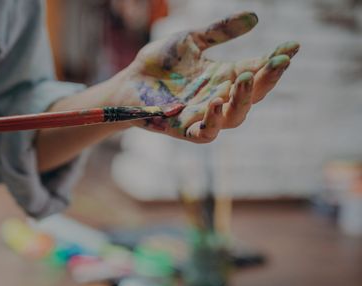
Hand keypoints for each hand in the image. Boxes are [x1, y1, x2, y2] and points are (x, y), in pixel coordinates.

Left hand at [110, 11, 299, 142]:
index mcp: (224, 76)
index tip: (293, 46)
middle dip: (268, 80)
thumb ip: (219, 31)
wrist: (127, 81)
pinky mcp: (183, 129)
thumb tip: (255, 16)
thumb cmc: (159, 63)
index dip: (276, 60)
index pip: (257, 69)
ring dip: (243, 100)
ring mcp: (203, 115)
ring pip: (235, 117)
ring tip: (245, 79)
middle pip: (252, 95)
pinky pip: (205, 133)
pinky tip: (216, 104)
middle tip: (277, 62)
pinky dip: (214, 123)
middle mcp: (219, 97)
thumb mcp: (191, 40)